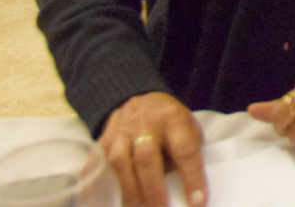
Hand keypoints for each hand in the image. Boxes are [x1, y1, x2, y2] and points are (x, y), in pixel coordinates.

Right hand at [98, 92, 206, 206]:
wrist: (140, 98)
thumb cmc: (169, 122)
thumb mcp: (188, 127)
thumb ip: (186, 153)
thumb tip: (183, 190)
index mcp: (174, 120)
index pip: (185, 150)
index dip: (192, 178)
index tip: (197, 202)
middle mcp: (146, 124)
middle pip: (147, 158)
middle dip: (154, 190)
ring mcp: (121, 131)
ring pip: (121, 162)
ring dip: (129, 191)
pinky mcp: (103, 140)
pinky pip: (97, 163)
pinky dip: (96, 184)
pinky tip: (98, 201)